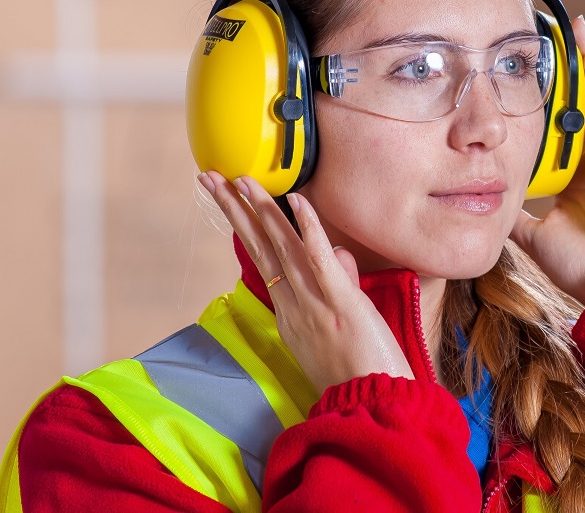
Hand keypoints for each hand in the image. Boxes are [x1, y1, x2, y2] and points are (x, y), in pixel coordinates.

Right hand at [198, 172, 414, 394]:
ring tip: (240, 179)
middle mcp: (294, 305)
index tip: (230, 198)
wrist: (373, 407)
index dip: (244, 225)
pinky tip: (295, 200)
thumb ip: (338, 283)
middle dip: (233, 209)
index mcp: (289, 313)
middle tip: (210, 178)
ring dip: (260, 209)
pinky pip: (321, 260)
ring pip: (282, 248)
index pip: (263, 259)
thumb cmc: (360, 372)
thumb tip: (340, 254)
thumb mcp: (339, 325)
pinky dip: (309, 228)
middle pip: (259, 247)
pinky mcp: (341, 304)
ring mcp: (314, 304)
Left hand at [511, 16, 584, 304]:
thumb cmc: (584, 266)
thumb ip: (515, 215)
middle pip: (579, 105)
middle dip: (570, 70)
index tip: (533, 74)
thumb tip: (486, 203)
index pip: (560, 128)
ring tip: (577, 29)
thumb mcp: (534, 233)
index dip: (550, 100)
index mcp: (576, 176)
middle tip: (554, 34)